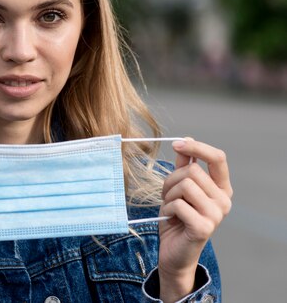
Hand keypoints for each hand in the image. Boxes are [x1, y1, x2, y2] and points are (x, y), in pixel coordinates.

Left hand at [158, 138, 232, 302]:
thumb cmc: (177, 217)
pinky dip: (167, 209)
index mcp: (222, 188)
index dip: (197, 147)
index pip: (218, 158)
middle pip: (192, 170)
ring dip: (168, 195)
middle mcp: (224, 200)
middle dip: (171, 180)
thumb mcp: (178, 188)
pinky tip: (171, 219)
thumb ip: (184, 166)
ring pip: (185, 184)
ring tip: (171, 208)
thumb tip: (186, 139)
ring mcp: (217, 214)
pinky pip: (178, 203)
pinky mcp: (204, 227)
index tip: (177, 143)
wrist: (174, 251)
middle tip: (168, 196)